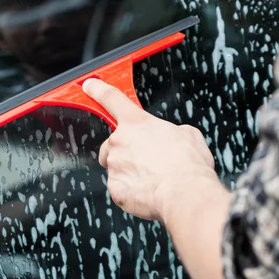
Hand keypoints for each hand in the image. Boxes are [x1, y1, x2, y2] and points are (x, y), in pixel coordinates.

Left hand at [82, 79, 218, 220]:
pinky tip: (148, 190)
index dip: (98, 90)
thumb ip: (172, 131)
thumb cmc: (188, 165)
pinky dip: (131, 190)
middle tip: (148, 159)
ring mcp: (115, 165)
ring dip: (129, 170)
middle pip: (113, 143)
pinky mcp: (115, 188)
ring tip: (152, 177)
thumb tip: (173, 137)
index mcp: (137, 123)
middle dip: (126, 150)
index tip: (89, 85)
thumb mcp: (189, 134)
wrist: (185, 193)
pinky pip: (120, 187)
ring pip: (116, 166)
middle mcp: (119, 141)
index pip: (112, 99)